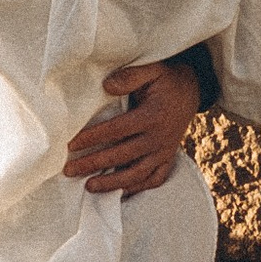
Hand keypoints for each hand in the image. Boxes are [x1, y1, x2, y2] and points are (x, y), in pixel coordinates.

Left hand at [64, 54, 204, 195]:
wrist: (191, 90)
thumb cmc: (165, 79)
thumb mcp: (151, 69)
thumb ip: (129, 76)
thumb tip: (106, 86)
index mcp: (152, 116)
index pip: (116, 130)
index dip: (92, 138)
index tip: (70, 145)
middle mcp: (159, 138)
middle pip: (121, 156)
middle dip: (93, 164)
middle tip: (69, 170)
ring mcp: (164, 151)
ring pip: (137, 174)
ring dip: (112, 183)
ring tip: (89, 186)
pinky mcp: (168, 158)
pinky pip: (154, 179)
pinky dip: (137, 188)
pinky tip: (118, 192)